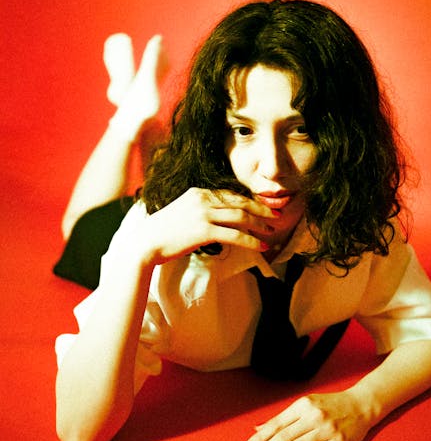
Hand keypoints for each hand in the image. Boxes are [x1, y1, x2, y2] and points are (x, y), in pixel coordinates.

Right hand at [137, 187, 276, 264]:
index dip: (251, 201)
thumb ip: (201, 210)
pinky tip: (261, 247)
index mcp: (198, 192)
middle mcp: (202, 199)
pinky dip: (251, 241)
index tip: (264, 208)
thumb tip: (220, 218)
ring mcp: (203, 214)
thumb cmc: (162, 232)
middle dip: (262, 210)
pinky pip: (235, 235)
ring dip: (260, 226)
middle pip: (241, 202)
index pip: (231, 194)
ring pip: (241, 217)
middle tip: (276, 217)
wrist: (144, 243)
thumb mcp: (182, 212)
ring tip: (271, 234)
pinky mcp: (204, 231)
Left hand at [244, 391, 372, 440]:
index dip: (261, 437)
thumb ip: (283, 418)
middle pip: (285, 436)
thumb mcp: (306, 405)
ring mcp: (327, 429)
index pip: (277, 423)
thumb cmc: (330, 406)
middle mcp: (314, 416)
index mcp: (303, 405)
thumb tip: (258, 428)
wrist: (362, 405)